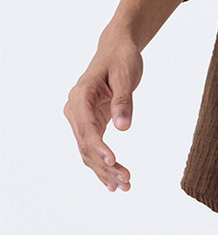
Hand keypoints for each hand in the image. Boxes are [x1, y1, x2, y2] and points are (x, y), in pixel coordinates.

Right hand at [64, 36, 142, 191]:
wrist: (117, 48)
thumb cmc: (121, 57)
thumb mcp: (125, 75)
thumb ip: (123, 100)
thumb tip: (123, 128)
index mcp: (80, 95)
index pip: (86, 128)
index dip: (98, 147)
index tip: (113, 162)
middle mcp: (75, 109)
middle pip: (86, 144)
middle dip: (104, 166)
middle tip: (126, 181)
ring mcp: (80, 117)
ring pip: (88, 150)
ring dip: (104, 171)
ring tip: (124, 186)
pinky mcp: (90, 122)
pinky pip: (93, 147)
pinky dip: (103, 164)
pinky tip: (113, 182)